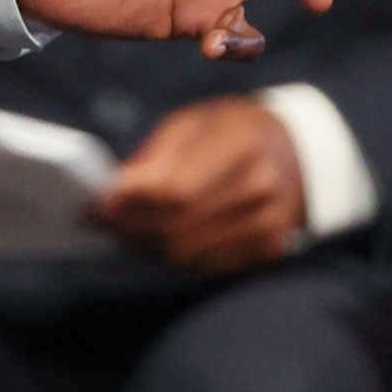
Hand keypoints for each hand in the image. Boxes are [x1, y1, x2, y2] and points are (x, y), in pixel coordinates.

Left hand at [94, 97, 305, 273]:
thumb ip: (153, 159)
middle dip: (129, 228)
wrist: (295, 151)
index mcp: (240, 143)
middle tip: (100, 222)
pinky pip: (207, 267)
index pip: (175, 190)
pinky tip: (156, 242)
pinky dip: (174, 259)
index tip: (96, 204)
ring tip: (122, 231)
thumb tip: (113, 192)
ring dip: (146, 247)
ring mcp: (271, 222)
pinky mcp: (270, 248)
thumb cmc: (229, 132)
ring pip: (188, 253)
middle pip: (178, 226)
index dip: (130, 203)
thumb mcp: (191, 125)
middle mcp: (261, 185)